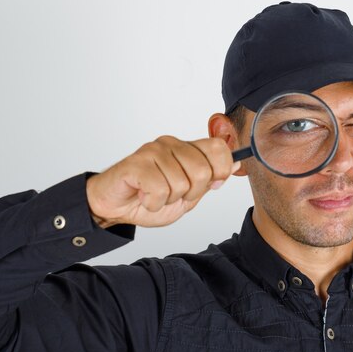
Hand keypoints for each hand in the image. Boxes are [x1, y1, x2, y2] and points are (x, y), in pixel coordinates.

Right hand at [86, 135, 238, 227]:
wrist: (115, 207)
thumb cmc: (149, 198)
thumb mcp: (188, 194)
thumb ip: (210, 179)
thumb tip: (237, 163)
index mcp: (187, 148)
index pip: (219, 147)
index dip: (221, 170)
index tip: (210, 184)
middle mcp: (171, 144)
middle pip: (203, 171)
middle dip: (191, 194)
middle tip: (173, 195)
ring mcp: (153, 151)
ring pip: (180, 184)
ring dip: (168, 200)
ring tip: (154, 195)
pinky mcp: (136, 163)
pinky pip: (159, 189)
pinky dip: (153, 202)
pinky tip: (143, 196)